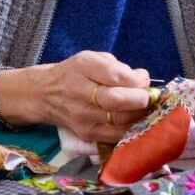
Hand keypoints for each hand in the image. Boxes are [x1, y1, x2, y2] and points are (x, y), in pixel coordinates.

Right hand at [32, 51, 149, 142]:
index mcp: (83, 67)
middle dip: (141, 100)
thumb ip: (119, 67)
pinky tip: (135, 121)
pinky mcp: (86, 134)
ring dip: (139, 115)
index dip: (137, 80)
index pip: (115, 76)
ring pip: (120, 121)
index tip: (144, 80)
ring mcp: (82, 116)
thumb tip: (143, 80)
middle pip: (117, 101)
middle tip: (149, 97)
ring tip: (144, 108)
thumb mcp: (93, 59)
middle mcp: (79, 92)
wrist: (44, 95)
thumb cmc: (74, 74)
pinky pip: (116, 135)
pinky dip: (131, 129)